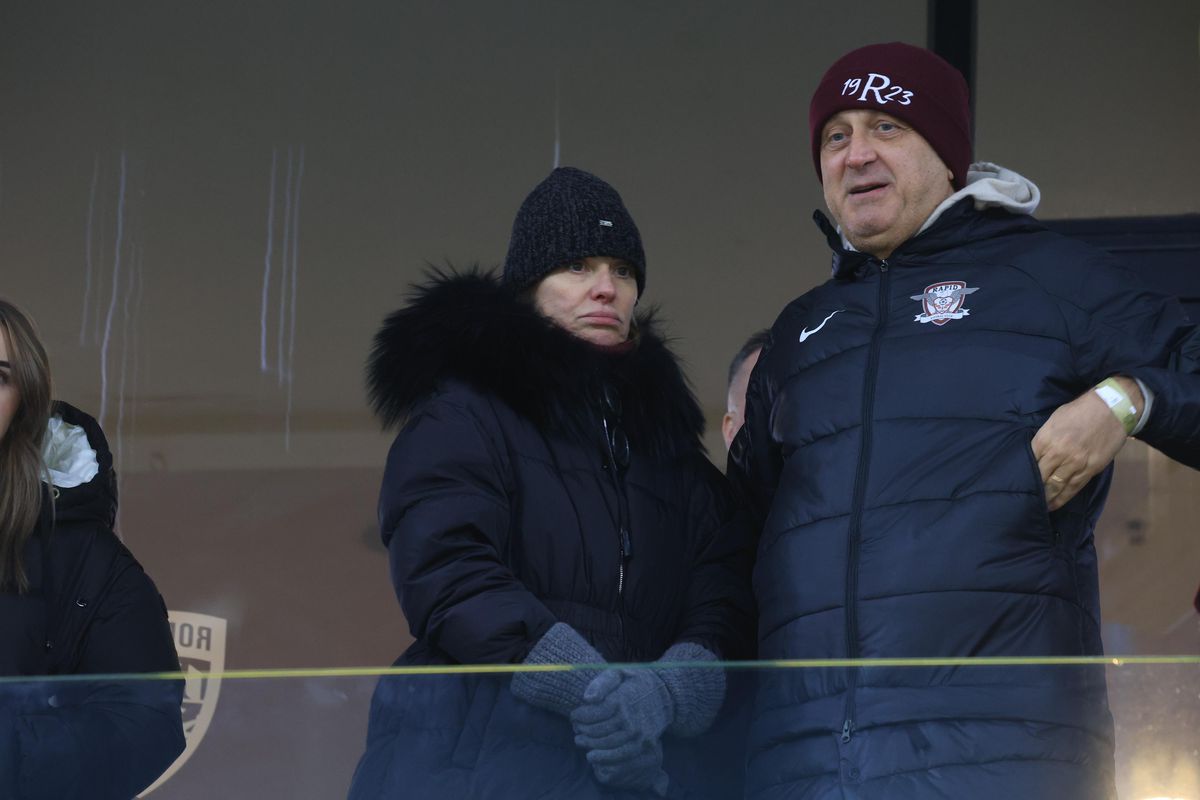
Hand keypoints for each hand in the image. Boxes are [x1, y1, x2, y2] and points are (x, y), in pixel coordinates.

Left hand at [571, 669, 673, 793]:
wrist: (665, 694)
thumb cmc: (635, 682)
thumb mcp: (618, 672)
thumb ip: (601, 683)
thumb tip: (587, 699)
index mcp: (622, 698)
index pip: (594, 713)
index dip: (580, 716)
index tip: (574, 715)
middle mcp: (631, 717)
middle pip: (599, 730)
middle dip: (582, 731)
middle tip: (576, 729)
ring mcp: (639, 732)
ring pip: (608, 744)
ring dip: (591, 745)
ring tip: (580, 742)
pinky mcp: (645, 743)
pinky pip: (623, 755)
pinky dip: (606, 758)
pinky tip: (594, 756)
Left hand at [1032, 377, 1142, 510]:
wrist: (1111, 408)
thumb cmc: (1080, 410)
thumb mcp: (1054, 420)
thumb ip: (1044, 438)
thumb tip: (1036, 453)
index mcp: (1045, 438)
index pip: (1030, 461)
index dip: (1024, 474)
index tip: (1018, 483)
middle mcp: (1058, 453)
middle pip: (1040, 476)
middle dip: (1033, 489)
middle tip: (1025, 500)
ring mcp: (1075, 462)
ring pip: (1056, 486)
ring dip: (1047, 498)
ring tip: (1039, 507)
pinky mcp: (1090, 469)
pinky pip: (1074, 487)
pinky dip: (1063, 498)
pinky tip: (1055, 504)